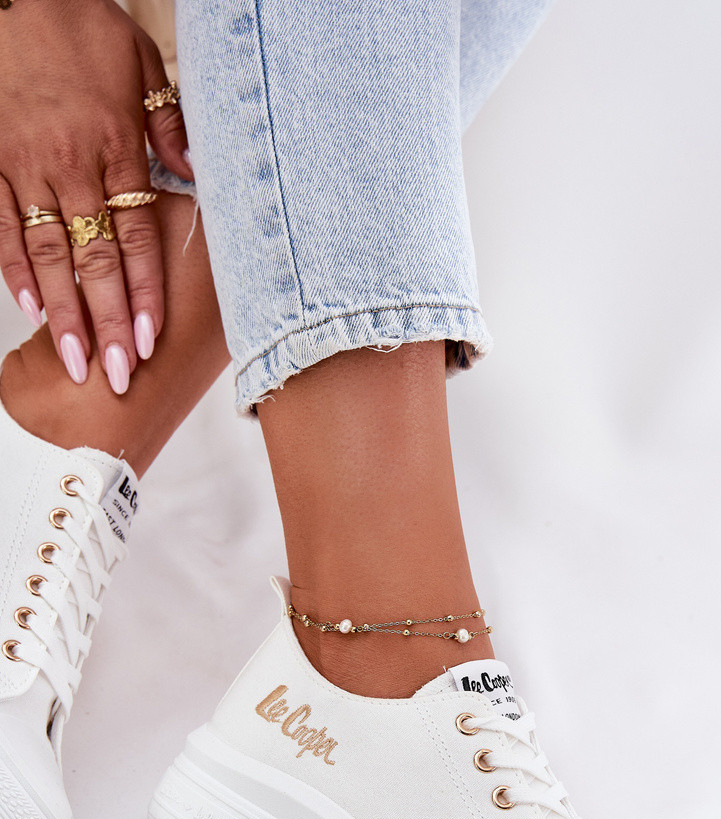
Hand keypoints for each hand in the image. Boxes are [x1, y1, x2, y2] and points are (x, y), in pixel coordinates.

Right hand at [0, 0, 193, 391]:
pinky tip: (31, 310)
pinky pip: (1, 225)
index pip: (137, 238)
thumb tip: (194, 175)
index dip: (145, 293)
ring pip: (48, 253)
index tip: (150, 340)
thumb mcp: (142, 68)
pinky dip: (15, 270)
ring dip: (63, 313)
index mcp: (116, 150)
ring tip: (76, 361)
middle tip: (116, 374)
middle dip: (108, 322)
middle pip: (95, 260)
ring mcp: (26, 167)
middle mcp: (72, 167)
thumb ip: (169, 127)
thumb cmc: (82, 27)